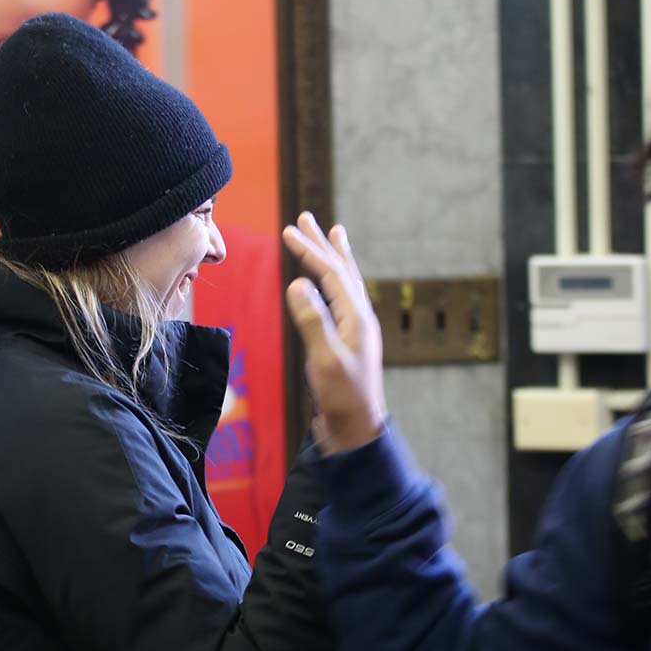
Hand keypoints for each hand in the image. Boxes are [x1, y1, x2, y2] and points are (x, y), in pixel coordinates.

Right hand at [282, 212, 386, 453]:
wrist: (356, 431)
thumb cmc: (342, 399)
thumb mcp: (325, 359)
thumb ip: (312, 321)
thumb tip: (298, 284)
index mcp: (356, 318)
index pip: (331, 274)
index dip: (310, 251)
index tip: (290, 232)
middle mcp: (360, 318)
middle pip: (342, 271)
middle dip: (323, 244)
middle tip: (307, 219)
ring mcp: (356, 330)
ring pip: (345, 283)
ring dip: (334, 257)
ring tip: (332, 235)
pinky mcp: (349, 342)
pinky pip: (342, 299)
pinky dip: (334, 282)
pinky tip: (329, 284)